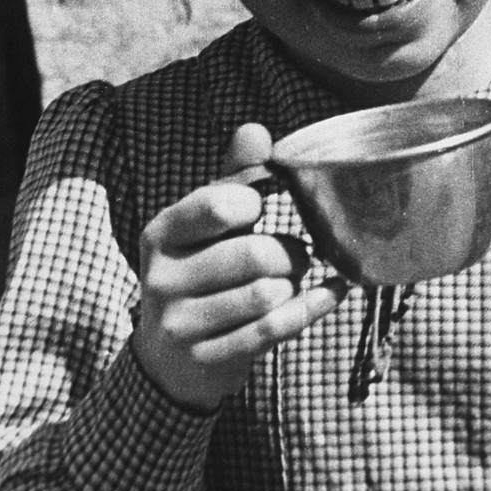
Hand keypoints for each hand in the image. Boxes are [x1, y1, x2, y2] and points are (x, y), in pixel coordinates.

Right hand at [133, 123, 347, 411]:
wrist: (168, 357)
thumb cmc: (198, 273)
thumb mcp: (205, 224)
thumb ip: (232, 178)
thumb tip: (254, 129)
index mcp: (161, 233)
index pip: (220, 205)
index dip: (255, 204)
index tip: (258, 212)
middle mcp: (162, 278)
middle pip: (254, 254)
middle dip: (289, 254)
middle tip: (294, 256)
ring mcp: (181, 324)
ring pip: (267, 295)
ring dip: (294, 287)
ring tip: (290, 283)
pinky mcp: (206, 360)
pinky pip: (274, 331)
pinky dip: (311, 309)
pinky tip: (329, 295)